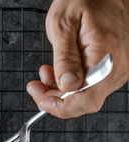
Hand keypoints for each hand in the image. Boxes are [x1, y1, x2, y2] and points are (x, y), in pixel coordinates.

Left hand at [27, 0, 128, 117]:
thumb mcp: (63, 24)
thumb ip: (64, 58)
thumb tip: (66, 85)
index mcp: (106, 57)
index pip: (85, 100)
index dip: (59, 106)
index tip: (40, 99)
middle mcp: (116, 68)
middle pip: (84, 102)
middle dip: (55, 98)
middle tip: (36, 86)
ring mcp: (116, 69)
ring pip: (85, 95)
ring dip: (60, 90)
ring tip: (45, 72)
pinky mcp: (112, 68)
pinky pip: (89, 85)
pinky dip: (69, 83)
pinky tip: (58, 70)